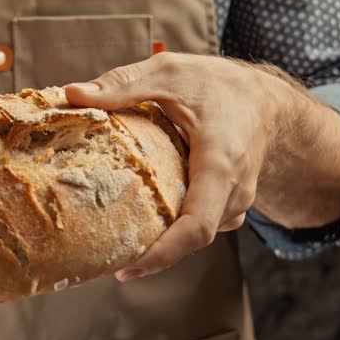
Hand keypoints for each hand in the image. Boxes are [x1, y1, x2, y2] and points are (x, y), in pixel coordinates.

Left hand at [65, 53, 299, 281]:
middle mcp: (233, 192)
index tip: (127, 267)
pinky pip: (199, 225)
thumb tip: (72, 94)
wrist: (266, 99)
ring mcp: (234, 202)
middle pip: (191, 239)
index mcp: (220, 164)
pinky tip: (140, 222)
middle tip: (103, 260)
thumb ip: (123, 84)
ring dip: (160, 242)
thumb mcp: (170, 72)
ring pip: (195, 235)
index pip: (196, 227)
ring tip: (116, 244)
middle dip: (151, 254)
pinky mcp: (227, 204)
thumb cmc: (220, 83)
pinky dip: (172, 229)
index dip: (163, 254)